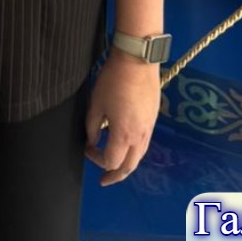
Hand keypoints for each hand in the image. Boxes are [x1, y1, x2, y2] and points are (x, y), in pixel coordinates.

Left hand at [85, 54, 160, 186]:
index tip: (88, 148)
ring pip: (139, 157)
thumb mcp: (96, 104)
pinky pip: (145, 144)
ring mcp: (149, 128)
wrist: (138, 59)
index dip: (96, 159)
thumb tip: (93, 141)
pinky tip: (127, 147)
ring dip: (127, 165)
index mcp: (124, 134)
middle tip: (104, 180)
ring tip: (116, 168)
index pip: (110, 161)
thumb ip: (92, 127)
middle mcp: (140, 136)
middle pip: (129, 166)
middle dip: (115, 176)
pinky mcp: (153, 118)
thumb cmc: (113, 80)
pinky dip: (135, 152)